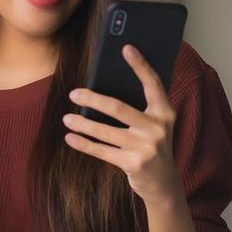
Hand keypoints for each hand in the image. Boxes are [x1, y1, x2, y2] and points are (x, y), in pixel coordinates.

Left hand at [62, 44, 180, 205]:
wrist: (163, 183)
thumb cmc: (152, 146)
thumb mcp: (154, 125)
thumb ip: (140, 108)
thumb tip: (105, 88)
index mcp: (164, 113)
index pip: (152, 84)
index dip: (140, 65)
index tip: (126, 48)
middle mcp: (157, 128)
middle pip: (119, 108)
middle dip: (93, 99)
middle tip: (74, 93)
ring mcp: (145, 147)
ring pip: (106, 131)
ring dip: (82, 123)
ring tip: (67, 118)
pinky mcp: (133, 164)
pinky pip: (102, 150)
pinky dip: (84, 144)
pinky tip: (70, 137)